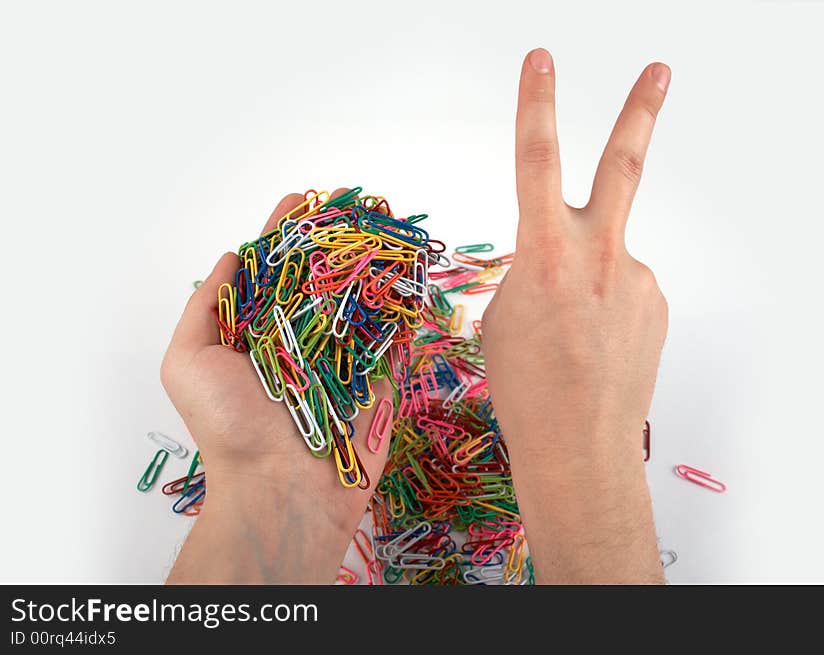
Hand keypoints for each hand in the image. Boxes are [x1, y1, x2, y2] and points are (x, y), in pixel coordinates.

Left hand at [160, 190, 390, 583]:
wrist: (281, 491)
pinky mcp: (378, 380)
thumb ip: (206, 308)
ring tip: (388, 226)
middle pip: (322, 277)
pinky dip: (404, 305)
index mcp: (256, 331)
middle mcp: (300, 339)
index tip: (301, 199)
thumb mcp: (188, 362)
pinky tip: (411, 272)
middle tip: (357, 204)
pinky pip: (394, 337)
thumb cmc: (228, 429)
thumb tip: (232, 258)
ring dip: (375, 263)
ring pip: (361, 300)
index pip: (274, 270)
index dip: (286, 232)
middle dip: (338, 239)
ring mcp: (342, 358)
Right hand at [482, 49, 668, 582]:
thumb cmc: (524, 389)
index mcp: (546, 253)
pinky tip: (594, 347)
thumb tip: (556, 262)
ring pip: (605, 257)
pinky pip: (623, 289)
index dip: (535, 106)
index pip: (536, 161)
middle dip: (640, 111)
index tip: (540, 61)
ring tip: (574, 338)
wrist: (578, 448)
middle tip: (661, 68)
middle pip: (623, 166)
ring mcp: (637, 278)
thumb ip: (530, 272)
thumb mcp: (502, 319)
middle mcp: (599, 254)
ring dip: (585, 285)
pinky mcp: (657, 303)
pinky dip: (604, 309)